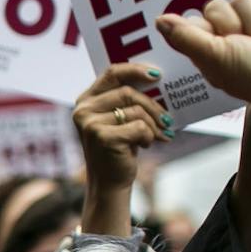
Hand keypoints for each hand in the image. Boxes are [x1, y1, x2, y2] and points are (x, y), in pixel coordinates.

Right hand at [74, 63, 170, 189]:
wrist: (109, 182)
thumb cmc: (118, 148)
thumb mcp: (118, 120)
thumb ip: (126, 100)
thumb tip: (157, 80)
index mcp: (86, 101)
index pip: (112, 73)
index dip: (136, 69)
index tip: (157, 75)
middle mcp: (83, 110)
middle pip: (128, 92)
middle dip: (153, 106)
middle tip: (167, 119)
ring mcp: (90, 124)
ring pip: (136, 110)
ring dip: (152, 125)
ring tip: (155, 136)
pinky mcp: (102, 137)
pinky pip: (139, 127)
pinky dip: (148, 137)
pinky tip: (144, 146)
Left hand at [157, 0, 250, 120]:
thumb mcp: (215, 58)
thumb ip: (187, 37)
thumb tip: (159, 19)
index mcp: (208, 46)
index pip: (195, 19)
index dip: (208, 28)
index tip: (221, 43)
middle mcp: (228, 31)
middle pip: (217, 5)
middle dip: (235, 26)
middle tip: (247, 46)